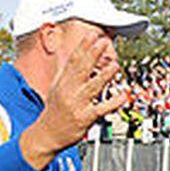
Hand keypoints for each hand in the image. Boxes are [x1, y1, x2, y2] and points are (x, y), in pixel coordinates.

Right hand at [19, 36, 126, 169]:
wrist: (46, 135)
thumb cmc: (55, 111)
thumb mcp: (57, 88)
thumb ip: (66, 72)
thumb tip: (70, 56)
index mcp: (62, 83)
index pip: (73, 61)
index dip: (82, 47)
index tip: (91, 35)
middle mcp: (68, 92)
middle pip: (81, 70)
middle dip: (92, 55)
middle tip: (103, 42)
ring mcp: (76, 105)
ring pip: (92, 88)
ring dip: (104, 76)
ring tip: (116, 65)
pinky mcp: (84, 118)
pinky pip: (100, 109)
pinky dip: (112, 102)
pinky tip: (123, 96)